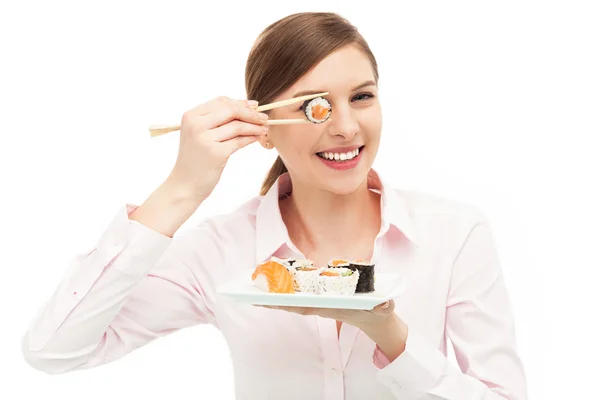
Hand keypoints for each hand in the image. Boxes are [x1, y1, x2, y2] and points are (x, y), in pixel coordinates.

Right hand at [167, 96, 268, 200]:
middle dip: (251, 113)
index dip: (240, 103)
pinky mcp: (216, 153)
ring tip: (264, 128)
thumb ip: (219, 120)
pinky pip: (239, 141)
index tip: (255, 107)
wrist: (185, 185)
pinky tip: (257, 138)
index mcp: (191, 116)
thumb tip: (249, 106)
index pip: (221, 101)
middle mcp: (196, 125)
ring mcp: (205, 139)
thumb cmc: (196, 159)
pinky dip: (251, 138)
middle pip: (231, 110)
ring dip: (255, 126)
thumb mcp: (201, 134)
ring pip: (237, 125)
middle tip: (264, 118)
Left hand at [258, 300, 395, 331]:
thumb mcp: (384, 308)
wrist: (377, 318)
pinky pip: (298, 297)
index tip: (271, 301)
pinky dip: (284, 294)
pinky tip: (272, 289)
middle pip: (293, 305)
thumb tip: (384, 303)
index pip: (306, 306)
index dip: (288, 303)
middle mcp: (322, 306)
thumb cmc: (378, 309)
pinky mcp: (320, 299)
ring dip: (274, 298)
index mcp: (332, 307)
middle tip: (251, 297)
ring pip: (293, 301)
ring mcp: (320, 304)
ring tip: (254, 293)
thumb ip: (384, 306)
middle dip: (273, 302)